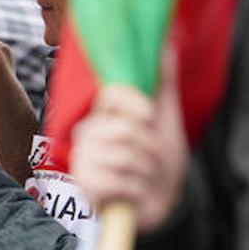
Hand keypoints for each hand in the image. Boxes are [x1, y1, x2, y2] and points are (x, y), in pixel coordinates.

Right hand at [71, 45, 188, 231]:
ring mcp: (82, 163)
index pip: (110, 94)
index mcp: (103, 115)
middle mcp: (87, 137)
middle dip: (150, 147)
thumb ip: (163, 83)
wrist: (162, 204)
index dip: (136, 104)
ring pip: (122, 155)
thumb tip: (166, 44)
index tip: (150, 117)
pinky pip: (116, 181)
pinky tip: (134, 193)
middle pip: (122, 128)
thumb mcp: (166, 119)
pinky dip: (136, 189)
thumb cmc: (160, 163)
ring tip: (145, 176)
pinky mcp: (85, 189)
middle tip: (151, 158)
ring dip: (146, 170)